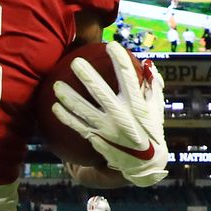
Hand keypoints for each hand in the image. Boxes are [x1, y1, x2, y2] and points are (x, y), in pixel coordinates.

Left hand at [50, 43, 169, 186]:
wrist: (145, 165)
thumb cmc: (150, 130)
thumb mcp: (156, 108)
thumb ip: (152, 86)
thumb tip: (148, 64)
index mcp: (137, 106)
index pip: (129, 78)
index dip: (120, 60)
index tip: (111, 45)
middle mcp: (122, 117)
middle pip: (101, 93)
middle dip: (87, 76)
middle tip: (76, 61)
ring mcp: (108, 130)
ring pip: (84, 111)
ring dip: (69, 98)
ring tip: (56, 85)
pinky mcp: (98, 140)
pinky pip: (78, 127)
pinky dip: (66, 117)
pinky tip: (54, 107)